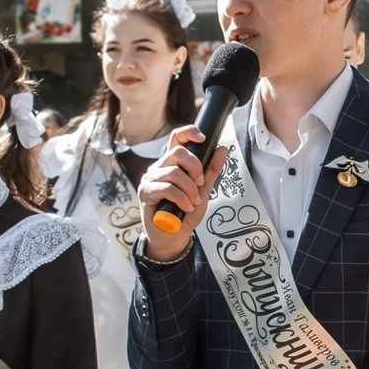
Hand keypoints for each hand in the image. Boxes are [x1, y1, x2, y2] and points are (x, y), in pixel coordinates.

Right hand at [139, 125, 227, 263]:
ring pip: (174, 172)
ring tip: (193, 202)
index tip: (203, 137)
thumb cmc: (185, 212)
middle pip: (178, 151)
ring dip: (189, 189)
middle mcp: (159, 167)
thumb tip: (222, 148)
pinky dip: (181, 198)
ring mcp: (150, 178)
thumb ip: (211, 170)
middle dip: (195, 167)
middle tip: (200, 183)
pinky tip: (185, 207)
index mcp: (172, 162)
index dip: (188, 132)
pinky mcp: (145, 191)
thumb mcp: (203, 189)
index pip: (177, 138)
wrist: (174, 235)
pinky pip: (167, 188)